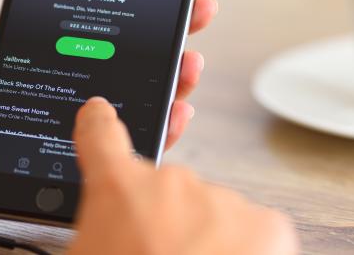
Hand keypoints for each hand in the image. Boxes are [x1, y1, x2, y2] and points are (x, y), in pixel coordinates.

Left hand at [0, 0, 216, 231]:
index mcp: (23, 41)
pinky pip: (113, 144)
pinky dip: (151, 129)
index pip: (90, 13)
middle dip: (167, 29)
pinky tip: (172, 112)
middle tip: (197, 11)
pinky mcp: (56, 156)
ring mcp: (54, 117)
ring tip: (191, 61)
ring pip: (127, 95)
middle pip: (121, 51)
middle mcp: (46, 76)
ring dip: (169, 76)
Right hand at [69, 98, 297, 254]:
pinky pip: (252, 230)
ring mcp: (221, 198)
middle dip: (164, 219)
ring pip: (210, 211)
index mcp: (115, 189)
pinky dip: (244, 252)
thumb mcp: (87, 250)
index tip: (101, 112)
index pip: (100, 134)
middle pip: (165, 187)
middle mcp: (170, 183)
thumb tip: (110, 231)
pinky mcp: (266, 223)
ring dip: (205, 239)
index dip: (99, 122)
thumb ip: (97, 231)